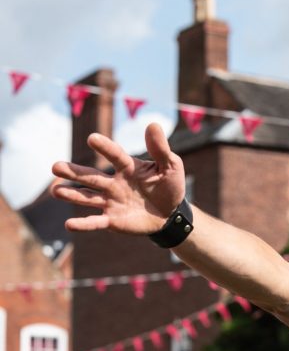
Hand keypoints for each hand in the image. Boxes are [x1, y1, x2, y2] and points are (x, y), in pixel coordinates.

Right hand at [51, 124, 185, 235]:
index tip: (92, 139)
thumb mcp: (171, 166)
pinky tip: (69, 225)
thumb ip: (160, 149)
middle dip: (74, 172)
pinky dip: (83, 224)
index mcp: (128, 167)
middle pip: (91, 177)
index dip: (105, 148)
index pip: (115, 156)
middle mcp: (114, 183)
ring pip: (88, 197)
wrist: (171, 214)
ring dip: (71, 194)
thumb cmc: (169, 186)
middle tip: (55, 166)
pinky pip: (96, 222)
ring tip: (55, 191)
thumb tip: (153, 124)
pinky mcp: (113, 220)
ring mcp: (112, 202)